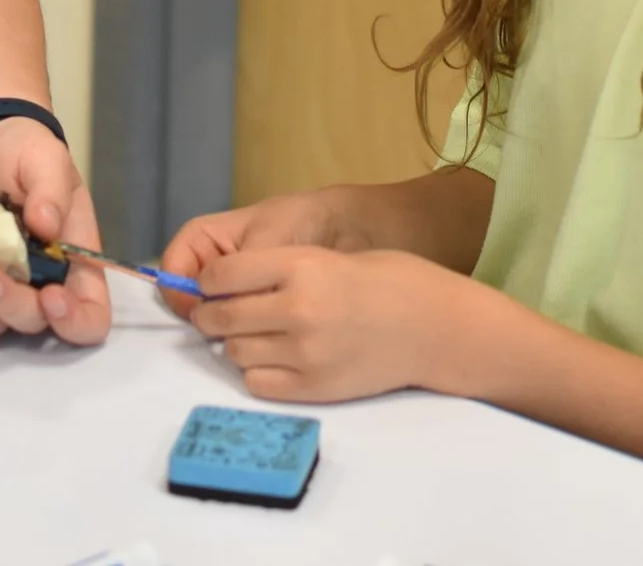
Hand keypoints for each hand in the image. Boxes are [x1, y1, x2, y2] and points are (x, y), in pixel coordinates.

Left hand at [0, 118, 111, 345]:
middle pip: (32, 322)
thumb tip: (46, 225)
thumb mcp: (46, 157)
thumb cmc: (25, 154)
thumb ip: (51, 188)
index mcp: (74, 264)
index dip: (75, 320)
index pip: (90, 314)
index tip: (52, 297)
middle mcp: (38, 286)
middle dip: (8, 305)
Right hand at [156, 191, 348, 319]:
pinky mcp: (250, 314)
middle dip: (202, 315)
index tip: (198, 310)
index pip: (172, 267)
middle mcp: (211, 268)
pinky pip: (234, 329)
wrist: (342, 231)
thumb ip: (244, 268)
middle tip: (226, 327)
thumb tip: (221, 304)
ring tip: (255, 329)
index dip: (179, 291)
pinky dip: (245, 336)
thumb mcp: (270, 237)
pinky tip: (266, 338)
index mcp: (204, 239)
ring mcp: (230, 293)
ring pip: (209, 318)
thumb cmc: (301, 220)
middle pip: (185, 299)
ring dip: (225, 330)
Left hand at [188, 245, 473, 403]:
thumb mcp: (328, 255)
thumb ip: (276, 269)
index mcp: (301, 265)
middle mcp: (298, 309)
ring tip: (258, 335)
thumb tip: (221, 285)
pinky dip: (257, 372)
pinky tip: (276, 359)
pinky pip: (257, 383)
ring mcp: (305, 353)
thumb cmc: (385, 281)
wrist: (435, 326)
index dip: (207, 280)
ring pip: (234, 352)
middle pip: (219, 316)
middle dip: (210, 315)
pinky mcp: (314, 388)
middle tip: (216, 314)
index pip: (221, 274)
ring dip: (236, 343)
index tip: (211, 284)